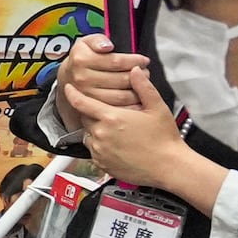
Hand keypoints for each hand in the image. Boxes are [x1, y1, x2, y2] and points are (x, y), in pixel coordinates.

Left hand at [55, 49, 211, 203]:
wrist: (169, 166)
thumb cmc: (164, 138)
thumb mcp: (157, 107)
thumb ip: (143, 87)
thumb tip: (134, 70)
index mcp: (112, 118)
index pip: (82, 103)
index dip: (73, 94)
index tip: (68, 88)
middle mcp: (101, 134)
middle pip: (86, 119)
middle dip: (93, 114)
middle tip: (112, 115)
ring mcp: (100, 151)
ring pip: (88, 136)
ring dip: (96, 131)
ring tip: (117, 132)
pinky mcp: (102, 164)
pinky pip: (93, 151)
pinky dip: (100, 146)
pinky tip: (117, 145)